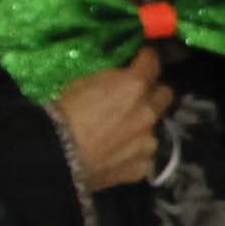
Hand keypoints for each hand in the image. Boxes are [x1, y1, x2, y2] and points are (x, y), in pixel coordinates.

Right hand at [56, 53, 167, 188]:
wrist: (58, 155)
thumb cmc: (65, 113)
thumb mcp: (84, 82)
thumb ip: (112, 79)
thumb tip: (121, 77)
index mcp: (135, 85)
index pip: (154, 63)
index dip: (148, 59)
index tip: (143, 59)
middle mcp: (148, 111)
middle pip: (166, 94)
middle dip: (154, 92)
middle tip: (138, 96)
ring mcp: (149, 141)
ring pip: (155, 128)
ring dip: (142, 126)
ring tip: (121, 133)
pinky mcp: (143, 166)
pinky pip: (144, 155)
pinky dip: (134, 152)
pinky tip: (117, 155)